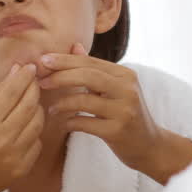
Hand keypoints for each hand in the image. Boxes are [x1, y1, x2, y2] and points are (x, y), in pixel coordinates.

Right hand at [0, 63, 43, 191]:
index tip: (30, 68)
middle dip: (34, 90)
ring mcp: (14, 157)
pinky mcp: (21, 169)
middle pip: (29, 106)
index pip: (12, 93)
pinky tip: (25, 128)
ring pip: (38, 124)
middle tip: (34, 82)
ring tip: (30, 104)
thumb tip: (17, 71)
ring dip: (37, 110)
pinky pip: (37, 143)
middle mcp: (2, 140)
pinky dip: (33, 132)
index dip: (23, 77)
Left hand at [37, 43, 191, 183]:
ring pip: (84, 100)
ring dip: (62, 103)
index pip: (90, 62)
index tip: (42, 61)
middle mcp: (127, 89)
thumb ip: (95, 69)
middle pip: (87, 75)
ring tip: (51, 109)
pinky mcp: (118, 131)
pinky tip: (64, 123)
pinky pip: (85, 123)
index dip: (64, 60)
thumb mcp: (115, 89)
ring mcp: (124, 110)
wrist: (150, 145)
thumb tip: (75, 46)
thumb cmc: (127, 115)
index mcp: (126, 75)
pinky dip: (70, 122)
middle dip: (60, 77)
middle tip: (41, 81)